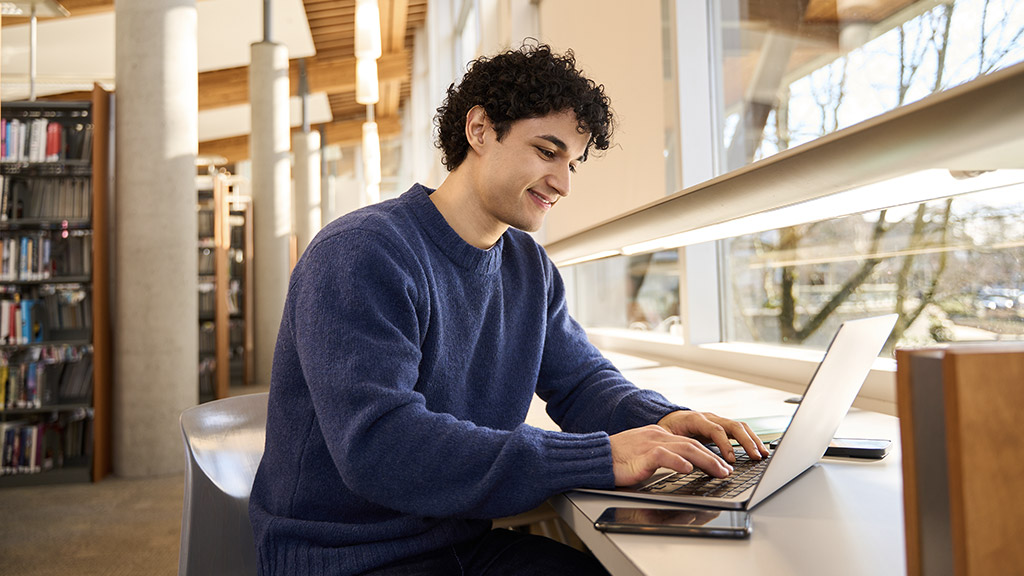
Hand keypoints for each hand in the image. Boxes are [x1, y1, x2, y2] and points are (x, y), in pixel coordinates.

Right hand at [608, 424, 732, 485]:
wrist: (596, 456)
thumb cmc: (617, 459)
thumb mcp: (644, 454)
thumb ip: (662, 457)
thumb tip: (683, 467)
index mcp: (659, 435)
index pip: (689, 442)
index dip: (708, 454)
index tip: (721, 465)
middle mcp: (658, 436)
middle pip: (692, 444)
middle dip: (713, 458)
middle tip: (726, 471)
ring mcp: (651, 444)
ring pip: (685, 449)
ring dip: (706, 461)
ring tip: (718, 471)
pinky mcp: (642, 455)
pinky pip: (664, 456)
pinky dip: (678, 462)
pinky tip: (688, 469)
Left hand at [656, 410, 769, 464]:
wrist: (668, 416)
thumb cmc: (667, 428)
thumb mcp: (666, 436)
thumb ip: (674, 446)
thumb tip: (679, 460)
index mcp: (695, 419)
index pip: (715, 430)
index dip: (725, 445)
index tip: (731, 460)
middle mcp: (710, 418)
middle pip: (733, 426)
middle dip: (747, 442)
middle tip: (756, 457)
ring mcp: (718, 420)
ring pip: (740, 427)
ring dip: (753, 440)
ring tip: (763, 455)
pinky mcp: (723, 426)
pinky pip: (740, 430)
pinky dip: (751, 439)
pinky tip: (758, 451)